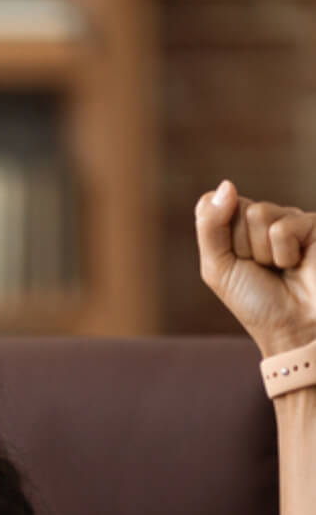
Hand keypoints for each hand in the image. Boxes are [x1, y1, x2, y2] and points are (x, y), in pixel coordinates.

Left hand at [194, 179, 315, 354]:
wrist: (294, 329)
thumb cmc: (256, 304)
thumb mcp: (218, 269)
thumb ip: (210, 226)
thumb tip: (226, 184)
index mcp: (239, 228)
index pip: (214, 207)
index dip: (220, 241)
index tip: (236, 266)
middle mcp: (265, 219)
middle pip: (236, 208)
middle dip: (241, 247)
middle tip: (260, 270)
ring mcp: (290, 219)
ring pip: (258, 214)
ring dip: (263, 252)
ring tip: (280, 270)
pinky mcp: (313, 224)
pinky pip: (282, 228)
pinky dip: (284, 254)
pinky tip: (297, 265)